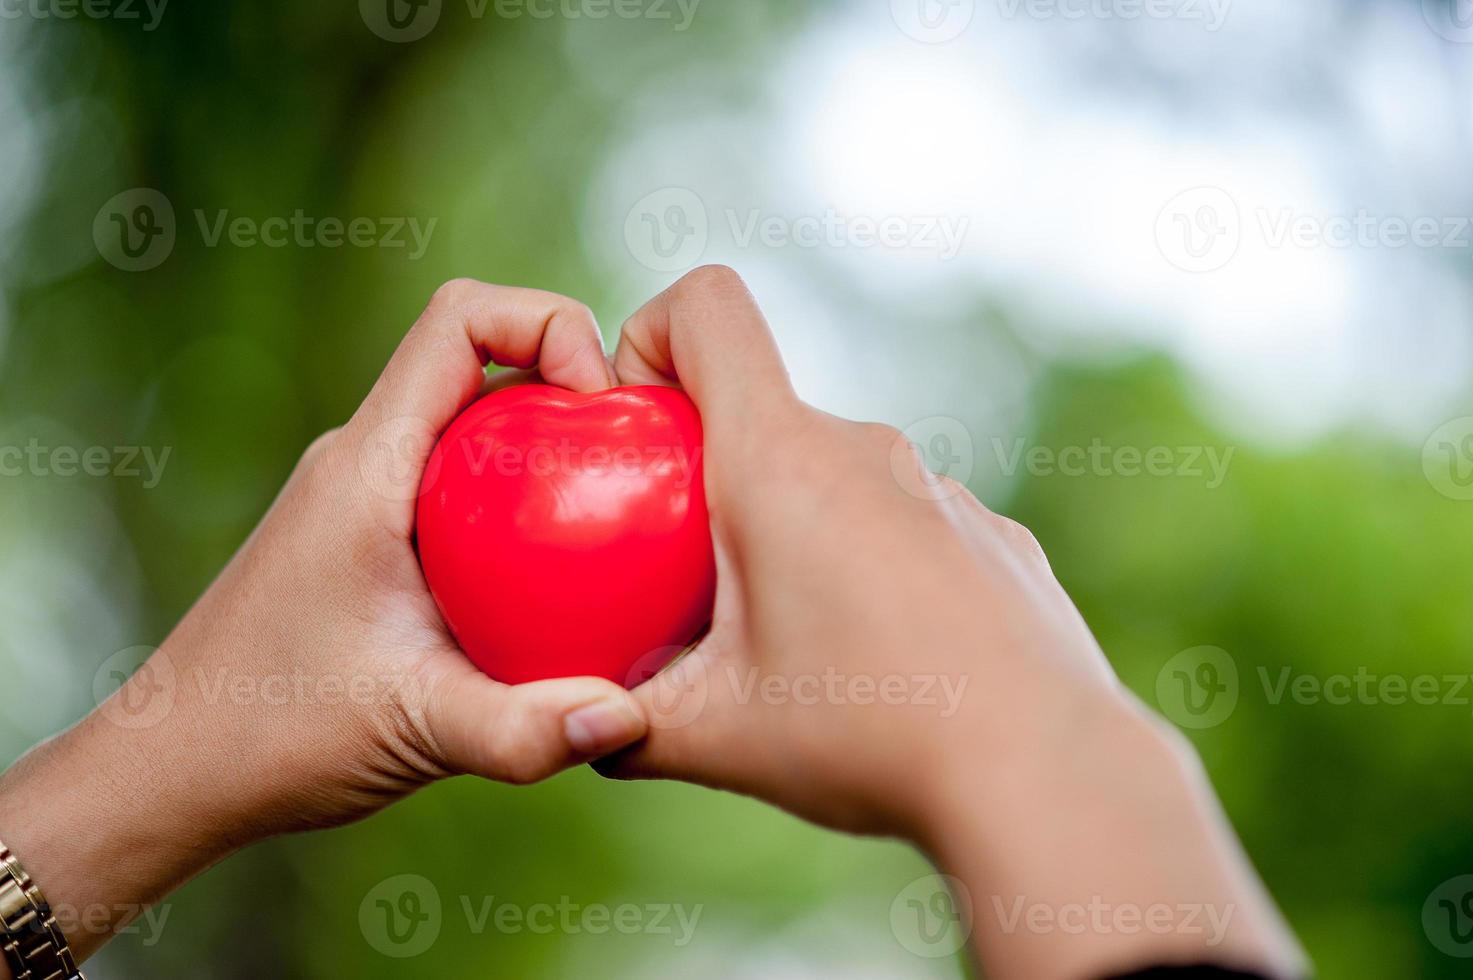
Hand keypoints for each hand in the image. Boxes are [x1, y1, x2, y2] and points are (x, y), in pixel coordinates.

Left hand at [0, 280, 648, 962]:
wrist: (172, 770)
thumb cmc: (270, 737)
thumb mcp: (415, 731)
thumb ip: (524, 729)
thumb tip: (631, 716)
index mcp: (369, 466)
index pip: (461, 319)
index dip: (549, 323)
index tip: (601, 409)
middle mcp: (364, 460)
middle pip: (481, 360)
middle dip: (569, 386)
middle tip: (630, 469)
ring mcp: (365, 497)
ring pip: (473, 425)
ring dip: (547, 447)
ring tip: (612, 523)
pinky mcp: (371, 538)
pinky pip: (461, 484)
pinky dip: (520, 504)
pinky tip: (558, 585)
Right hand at [598, 266, 1307, 979]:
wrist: (1044, 776)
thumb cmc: (870, 738)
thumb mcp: (716, 735)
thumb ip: (626, 721)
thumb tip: (586, 726)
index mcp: (781, 462)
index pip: (708, 308)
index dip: (652, 334)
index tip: (641, 428)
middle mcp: (867, 450)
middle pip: (765, 414)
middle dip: (715, 482)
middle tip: (703, 593)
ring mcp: (943, 490)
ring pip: (838, 478)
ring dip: (799, 533)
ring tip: (803, 643)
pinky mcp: (994, 537)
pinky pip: (906, 525)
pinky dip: (874, 568)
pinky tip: (890, 662)